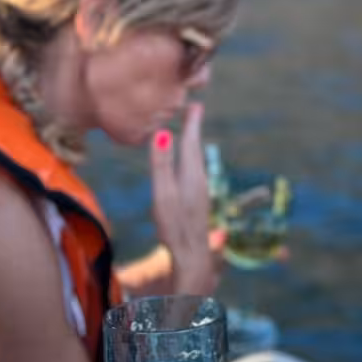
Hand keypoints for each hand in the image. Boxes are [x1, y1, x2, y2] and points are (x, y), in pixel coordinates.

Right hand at [150, 102, 215, 292]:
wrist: (193, 257)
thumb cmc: (174, 226)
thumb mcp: (163, 194)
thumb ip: (161, 165)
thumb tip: (161, 134)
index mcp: (191, 174)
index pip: (190, 142)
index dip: (191, 124)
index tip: (195, 104)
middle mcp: (199, 181)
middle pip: (196, 150)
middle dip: (194, 130)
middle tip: (194, 111)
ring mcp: (200, 194)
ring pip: (197, 162)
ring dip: (193, 145)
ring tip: (191, 133)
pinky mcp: (197, 204)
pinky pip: (195, 173)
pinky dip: (191, 161)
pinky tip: (188, 168)